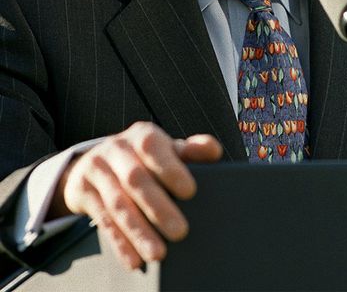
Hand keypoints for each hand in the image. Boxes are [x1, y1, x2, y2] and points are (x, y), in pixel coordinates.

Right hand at [51, 122, 221, 269]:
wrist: (95, 160)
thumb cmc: (143, 157)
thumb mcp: (165, 149)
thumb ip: (190, 150)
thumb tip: (214, 150)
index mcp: (141, 135)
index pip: (153, 148)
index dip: (171, 168)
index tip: (190, 191)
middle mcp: (117, 148)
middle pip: (135, 178)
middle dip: (158, 207)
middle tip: (180, 232)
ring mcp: (97, 169)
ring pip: (118, 203)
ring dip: (138, 231)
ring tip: (159, 253)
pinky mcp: (82, 191)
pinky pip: (102, 220)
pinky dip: (119, 242)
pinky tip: (134, 260)